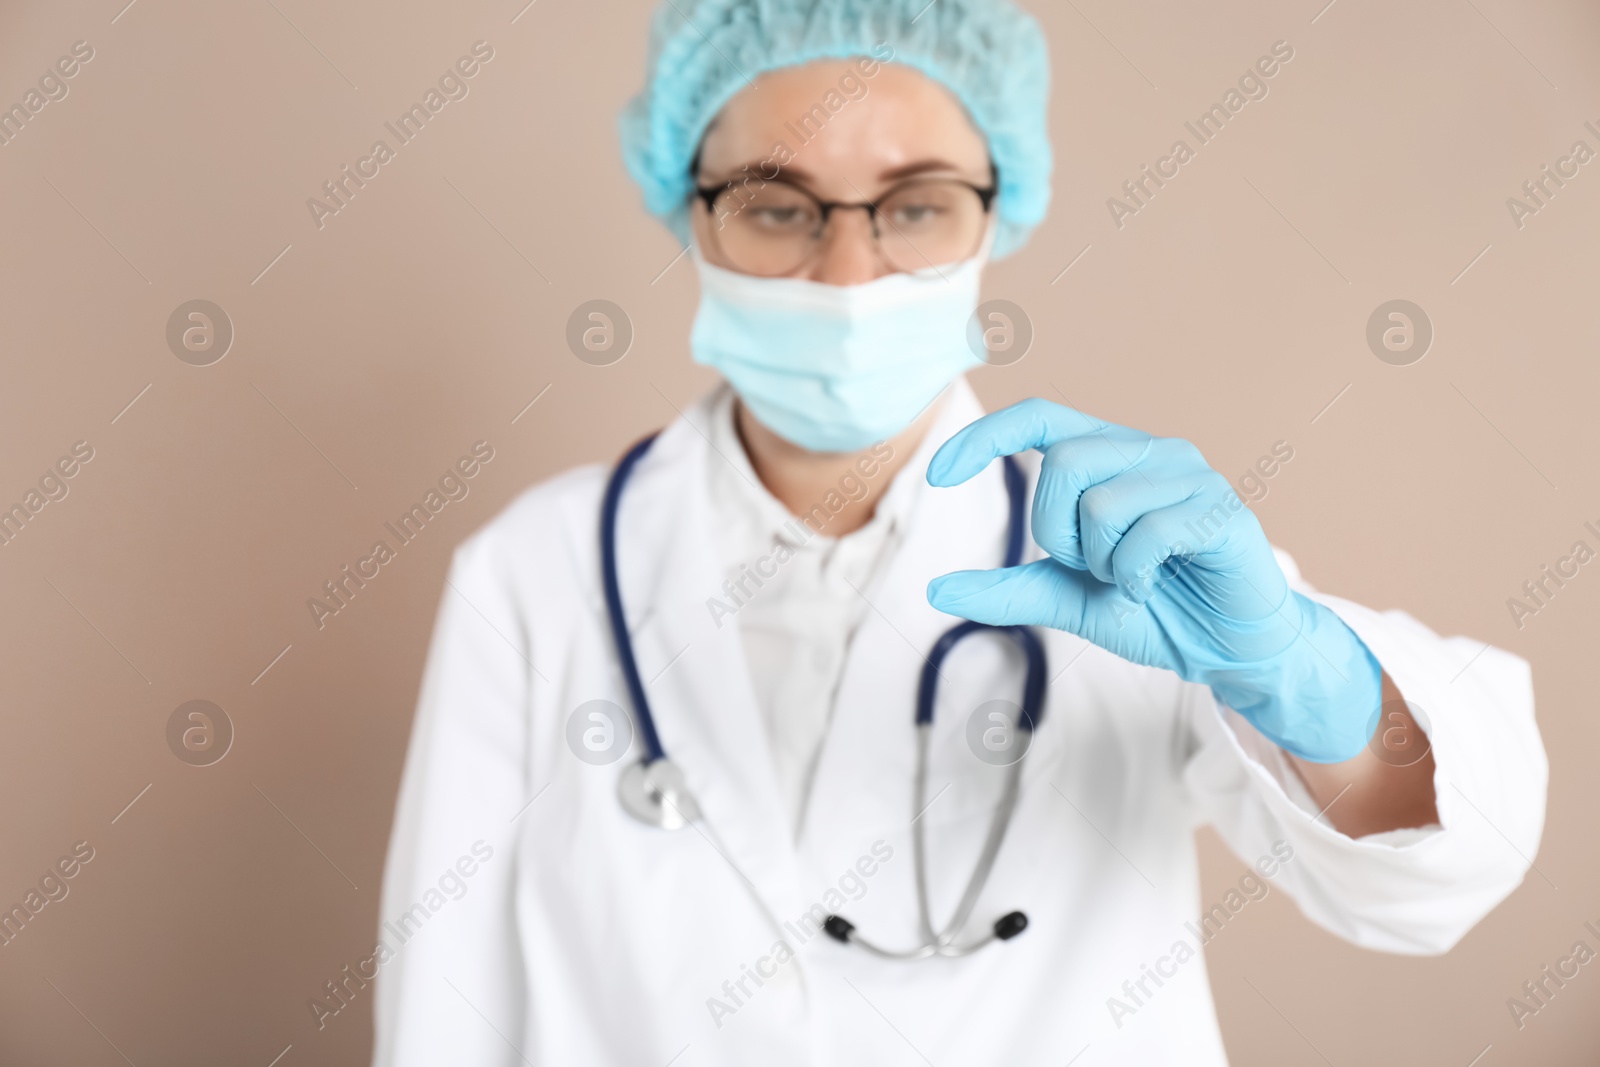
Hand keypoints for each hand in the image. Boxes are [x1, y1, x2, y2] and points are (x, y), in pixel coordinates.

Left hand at [925, 398, 1381, 762]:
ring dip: (1103, 562)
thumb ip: (1008, 591)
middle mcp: (1151, 451)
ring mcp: (1191, 476)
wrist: (1229, 651)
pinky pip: (1149, 534)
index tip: (937, 474)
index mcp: (1111, 457)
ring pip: (1103, 502)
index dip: (986, 436)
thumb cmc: (1154, 611)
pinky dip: (1135, 576)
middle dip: (1059, 531)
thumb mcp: (1069, 602)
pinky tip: (1155, 587)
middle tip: (1094, 568)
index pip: (1040, 416)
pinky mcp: (1222, 512)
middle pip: (1066, 462)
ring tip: (1133, 580)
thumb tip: (933, 589)